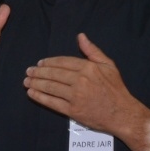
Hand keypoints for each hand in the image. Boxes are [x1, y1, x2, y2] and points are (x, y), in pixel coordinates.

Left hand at [23, 33, 145, 135]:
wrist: (123, 114)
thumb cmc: (116, 89)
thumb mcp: (108, 65)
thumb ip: (92, 51)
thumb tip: (80, 36)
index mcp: (88, 68)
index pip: (62, 62)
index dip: (48, 62)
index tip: (39, 63)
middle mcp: (80, 81)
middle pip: (53, 74)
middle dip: (38, 72)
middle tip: (28, 71)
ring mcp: (75, 96)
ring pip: (50, 87)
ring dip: (35, 83)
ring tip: (26, 81)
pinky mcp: (72, 110)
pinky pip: (52, 102)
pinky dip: (39, 97)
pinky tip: (32, 93)